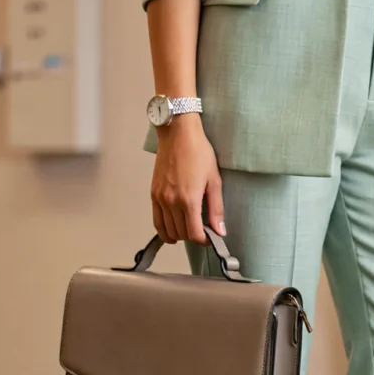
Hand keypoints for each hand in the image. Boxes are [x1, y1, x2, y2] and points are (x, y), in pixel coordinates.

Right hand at [151, 114, 225, 244]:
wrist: (178, 134)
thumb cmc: (198, 152)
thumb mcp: (214, 180)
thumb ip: (216, 208)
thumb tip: (220, 230)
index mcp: (189, 199)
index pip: (193, 234)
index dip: (203, 240)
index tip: (209, 236)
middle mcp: (171, 201)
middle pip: (180, 233)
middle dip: (192, 236)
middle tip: (202, 230)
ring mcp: (160, 198)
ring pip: (167, 230)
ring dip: (178, 234)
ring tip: (189, 228)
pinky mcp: (153, 193)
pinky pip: (156, 220)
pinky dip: (164, 229)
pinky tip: (172, 229)